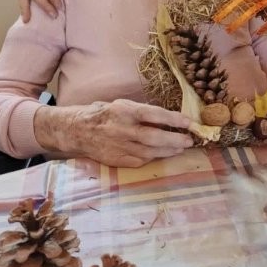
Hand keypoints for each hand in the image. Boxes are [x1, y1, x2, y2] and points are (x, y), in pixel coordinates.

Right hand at [34, 99, 193, 167]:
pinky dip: (155, 158)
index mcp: (124, 111)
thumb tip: (169, 118)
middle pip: (154, 137)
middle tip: (189, 140)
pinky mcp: (117, 160)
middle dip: (175, 140)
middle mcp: (122, 129)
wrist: (77, 130)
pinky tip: (164, 154)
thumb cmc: (104, 114)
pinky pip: (141, 161)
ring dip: (168, 151)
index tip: (189, 123)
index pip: (154, 114)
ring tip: (181, 148)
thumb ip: (142, 111)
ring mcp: (119, 147)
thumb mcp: (121, 105)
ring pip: (150, 152)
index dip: (174, 119)